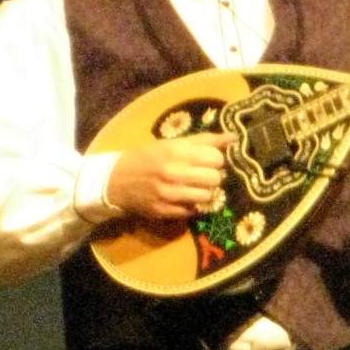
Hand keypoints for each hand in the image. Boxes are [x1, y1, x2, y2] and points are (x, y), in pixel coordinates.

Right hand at [108, 133, 233, 221]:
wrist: (115, 180)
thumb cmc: (147, 157)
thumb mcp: (172, 143)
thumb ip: (205, 141)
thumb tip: (234, 137)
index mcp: (176, 151)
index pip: (216, 158)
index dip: (216, 160)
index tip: (208, 161)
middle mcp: (173, 172)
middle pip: (215, 179)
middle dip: (212, 177)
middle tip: (202, 176)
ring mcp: (168, 194)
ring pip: (207, 197)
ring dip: (204, 193)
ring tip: (193, 188)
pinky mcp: (164, 211)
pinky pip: (192, 211)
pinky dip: (192, 206)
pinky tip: (183, 199)